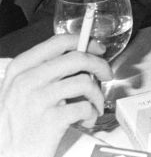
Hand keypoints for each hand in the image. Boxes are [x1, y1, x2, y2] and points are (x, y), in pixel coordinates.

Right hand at [0, 35, 111, 156]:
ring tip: (94, 105)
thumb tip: (79, 55)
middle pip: (78, 58)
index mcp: (20, 68)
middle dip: (100, 65)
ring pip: (85, 82)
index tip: (97, 48)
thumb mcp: (20, 89)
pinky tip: (86, 119)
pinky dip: (92, 114)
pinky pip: (85, 107)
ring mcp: (39, 99)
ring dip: (97, 95)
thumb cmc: (17, 123)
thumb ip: (43, 70)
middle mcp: (27, 80)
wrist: (9, 154)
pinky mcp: (52, 119)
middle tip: (106, 74)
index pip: (59, 42)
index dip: (84, 41)